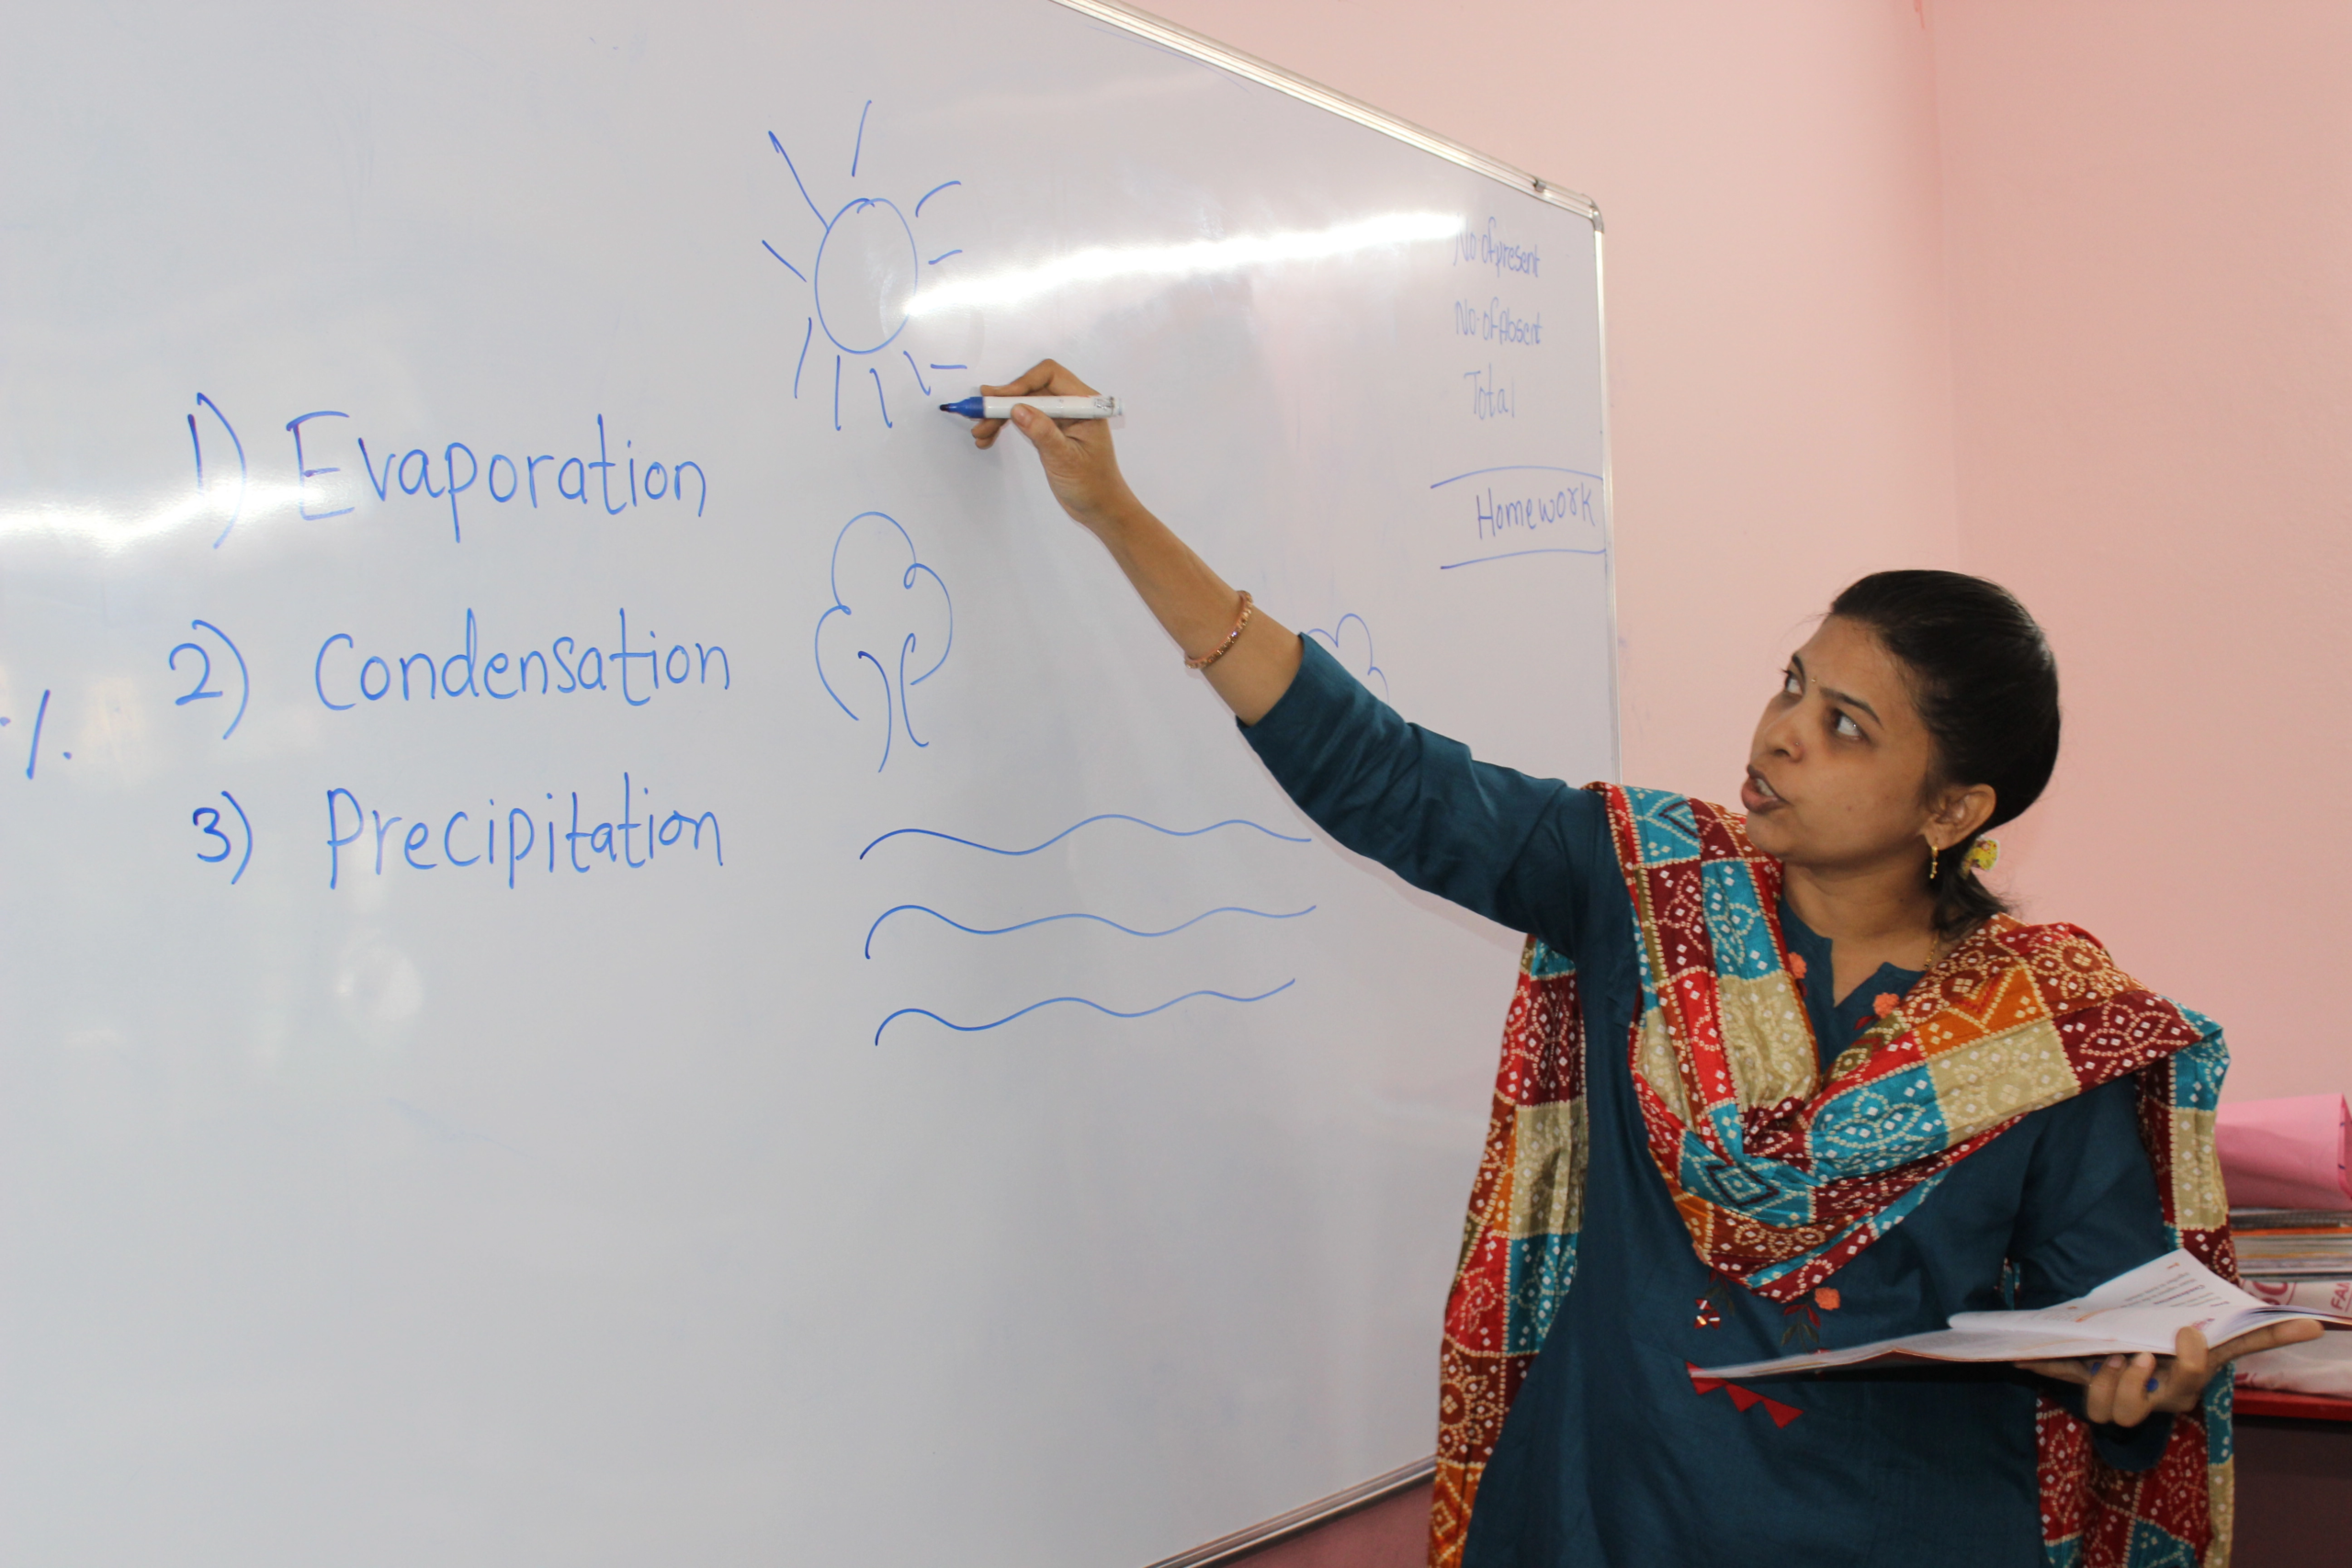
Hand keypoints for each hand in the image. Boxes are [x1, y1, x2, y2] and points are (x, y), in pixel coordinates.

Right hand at [969, 360, 1140, 536]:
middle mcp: (1071, 404)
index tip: (999, 400)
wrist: (1100, 507)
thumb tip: (1017, 409)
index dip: (1022, 383)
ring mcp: (1059, 417)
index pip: (1049, 375)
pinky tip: (988, 437)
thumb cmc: (1092, 484)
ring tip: (979, 432)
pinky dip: (1006, 426)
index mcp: (1084, 404)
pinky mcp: (1050, 430)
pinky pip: (1025, 419)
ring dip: (1000, 415)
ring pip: (1024, 404)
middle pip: (1032, 388)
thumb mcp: (1065, 458)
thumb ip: (1042, 432)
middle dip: (1004, 401)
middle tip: (978, 415)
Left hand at [2018, 1318, 2324, 1425]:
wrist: (2135, 1336)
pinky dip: (2037, 1363)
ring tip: (2106, 1358)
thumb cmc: (2178, 1338)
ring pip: (2100, 1409)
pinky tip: (2016, 1350)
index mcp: (2177, 1388)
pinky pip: (2055, 1373)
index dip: (2189, 1364)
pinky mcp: (2076, 1372)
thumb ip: (2261, 1330)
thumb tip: (2318, 1326)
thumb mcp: (2217, 1332)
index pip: (2187, 1384)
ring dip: (2100, 1387)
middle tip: (2135, 1354)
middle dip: (2136, 1388)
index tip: (2186, 1330)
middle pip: (2136, 1411)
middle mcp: (2142, 1398)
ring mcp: (2107, 1389)